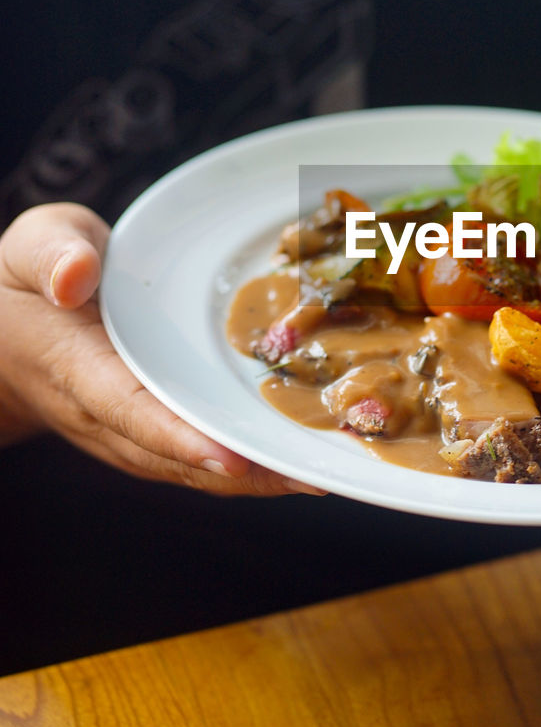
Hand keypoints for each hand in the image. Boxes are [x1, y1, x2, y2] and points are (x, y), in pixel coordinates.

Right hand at [0, 203, 323, 494]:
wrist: (5, 337)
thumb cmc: (29, 282)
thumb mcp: (32, 248)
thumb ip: (54, 253)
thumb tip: (75, 277)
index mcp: (77, 368)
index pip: (130, 409)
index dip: (182, 437)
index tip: (232, 456)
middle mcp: (105, 416)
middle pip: (178, 456)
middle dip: (245, 472)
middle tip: (313, 472)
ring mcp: (127, 435)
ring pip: (194, 470)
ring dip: (256, 478)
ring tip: (323, 472)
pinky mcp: (149, 436)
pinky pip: (200, 459)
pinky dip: (248, 466)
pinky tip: (299, 460)